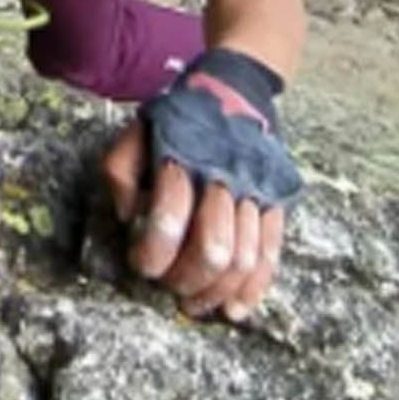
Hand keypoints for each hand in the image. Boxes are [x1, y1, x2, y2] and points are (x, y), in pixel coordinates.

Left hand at [101, 119, 284, 322]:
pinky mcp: (278, 203)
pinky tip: (234, 310)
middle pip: (213, 247)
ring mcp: (257, 191)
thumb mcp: (134, 133)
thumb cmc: (175, 120)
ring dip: (217, 291)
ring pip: (245, 258)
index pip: (170, 216)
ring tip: (193, 305)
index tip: (141, 266)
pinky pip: (272, 254)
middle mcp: (224, 175)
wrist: (234, 89)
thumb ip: (120, 174)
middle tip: (169, 289)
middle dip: (187, 279)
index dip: (153, 252)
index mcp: (183, 155)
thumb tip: (131, 220)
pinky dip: (255, 288)